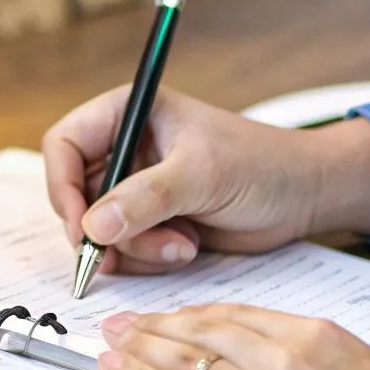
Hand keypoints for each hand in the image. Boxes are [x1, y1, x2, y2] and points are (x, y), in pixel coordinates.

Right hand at [42, 87, 369, 273]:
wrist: (306, 196)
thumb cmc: (262, 164)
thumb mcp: (202, 175)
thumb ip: (146, 197)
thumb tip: (93, 226)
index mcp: (130, 112)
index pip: (64, 144)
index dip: (63, 186)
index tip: (81, 226)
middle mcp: (127, 147)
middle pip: (76, 193)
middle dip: (102, 228)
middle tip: (119, 254)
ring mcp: (138, 186)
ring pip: (100, 228)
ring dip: (136, 247)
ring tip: (182, 245)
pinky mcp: (154, 219)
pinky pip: (125, 247)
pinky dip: (148, 257)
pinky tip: (187, 248)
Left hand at [98, 305, 369, 369]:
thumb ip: (314, 360)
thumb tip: (274, 361)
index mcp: (314, 336)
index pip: (235, 316)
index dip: (192, 315)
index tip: (169, 315)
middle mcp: (281, 358)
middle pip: (201, 332)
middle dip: (156, 326)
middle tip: (122, 321)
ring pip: (183, 362)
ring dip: (139, 349)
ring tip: (111, 341)